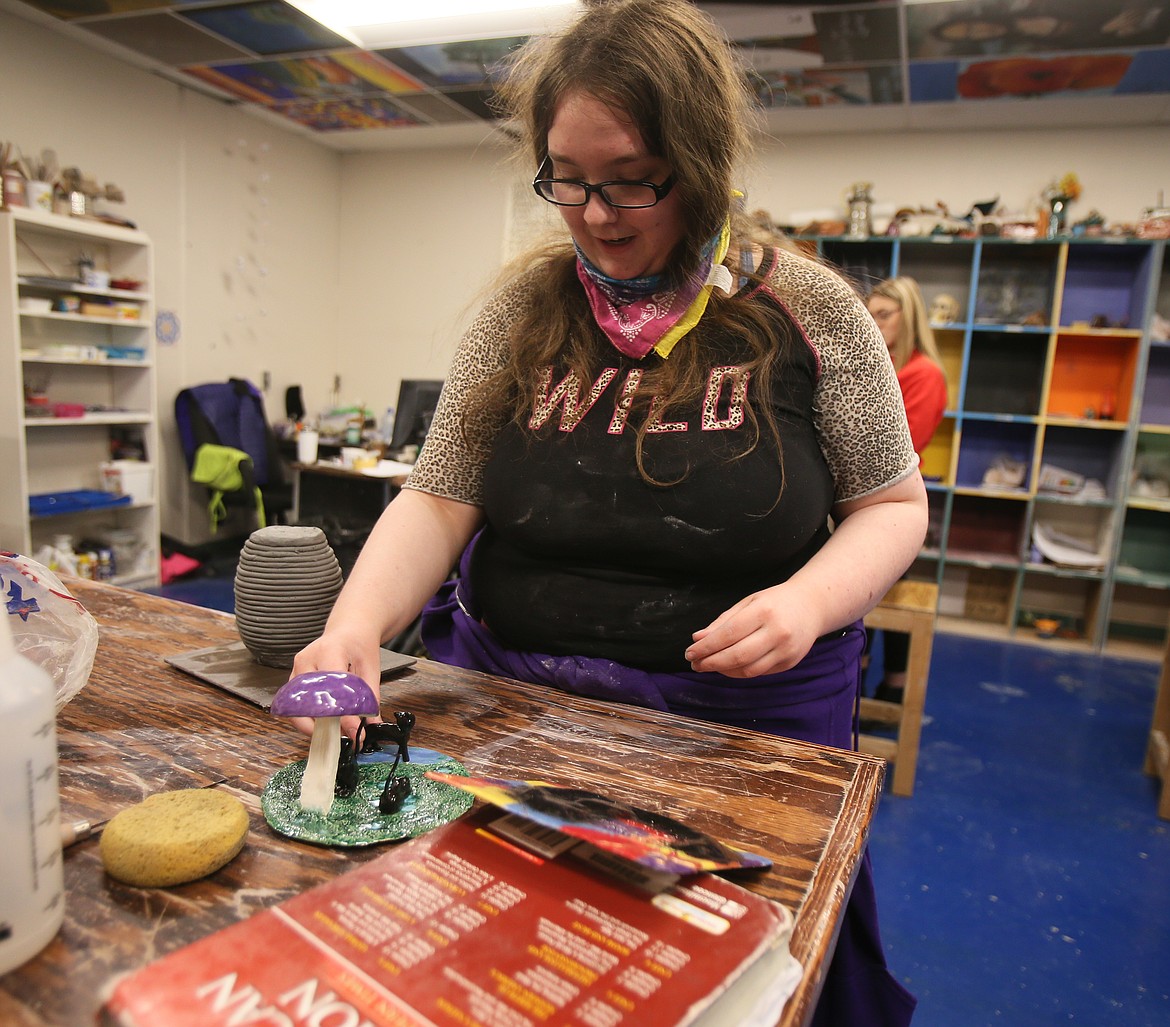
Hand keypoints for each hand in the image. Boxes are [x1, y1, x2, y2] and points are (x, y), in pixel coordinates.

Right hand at [288, 629, 383, 739]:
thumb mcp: (372, 667)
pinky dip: (306, 716)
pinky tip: (322, 722)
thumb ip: (370, 696)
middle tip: (337, 736)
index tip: (351, 730)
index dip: (339, 713)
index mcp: (329, 652)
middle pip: (305, 699)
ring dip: (309, 723)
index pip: (331, 687)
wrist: (348, 629)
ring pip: (294, 705)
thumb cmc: (359, 645)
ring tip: (331, 732)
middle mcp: (307, 660)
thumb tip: (370, 724)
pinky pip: (294, 703)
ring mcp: (297, 668)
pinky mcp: (293, 677)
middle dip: (318, 723)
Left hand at [684, 585, 821, 677]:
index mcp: (764, 611)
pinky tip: (727, 666)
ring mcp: (786, 650)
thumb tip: (697, 639)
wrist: (812, 606)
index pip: (728, 634)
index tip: (690, 652)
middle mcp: (777, 632)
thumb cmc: (774, 602)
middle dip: (711, 662)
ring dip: (723, 670)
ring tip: (708, 665)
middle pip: (737, 656)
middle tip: (694, 663)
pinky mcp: (789, 663)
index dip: (706, 647)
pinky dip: (738, 672)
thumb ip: (722, 622)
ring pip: (747, 669)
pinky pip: (758, 673)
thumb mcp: (748, 603)